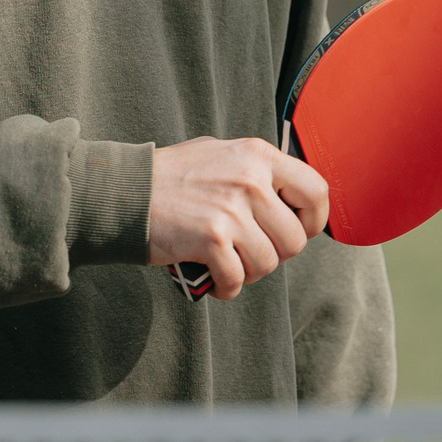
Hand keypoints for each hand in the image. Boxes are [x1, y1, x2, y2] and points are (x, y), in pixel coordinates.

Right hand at [147, 137, 329, 300]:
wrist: (124, 192)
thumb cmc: (170, 177)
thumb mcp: (221, 154)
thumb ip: (257, 171)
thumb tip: (290, 197)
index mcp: (258, 155)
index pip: (317, 191)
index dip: (313, 220)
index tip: (296, 230)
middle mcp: (250, 180)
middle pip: (295, 240)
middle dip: (274, 254)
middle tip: (248, 250)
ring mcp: (231, 209)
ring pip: (269, 264)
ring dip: (248, 272)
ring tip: (227, 262)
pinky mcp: (211, 239)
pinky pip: (237, 280)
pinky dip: (226, 287)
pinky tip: (213, 277)